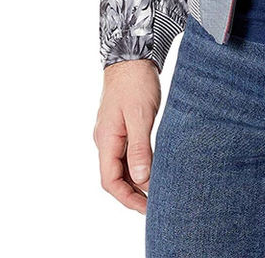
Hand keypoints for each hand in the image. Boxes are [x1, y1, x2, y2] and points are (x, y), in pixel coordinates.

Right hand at [94, 59, 160, 213]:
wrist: (131, 56)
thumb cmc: (135, 82)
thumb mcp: (140, 116)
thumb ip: (139, 148)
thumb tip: (141, 179)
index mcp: (106, 140)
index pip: (111, 181)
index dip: (127, 198)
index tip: (146, 208)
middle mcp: (106, 140)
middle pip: (115, 177)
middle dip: (133, 194)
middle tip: (155, 205)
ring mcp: (113, 133)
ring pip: (122, 165)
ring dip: (137, 180)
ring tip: (158, 190)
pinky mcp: (122, 125)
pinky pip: (127, 152)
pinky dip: (139, 164)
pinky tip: (153, 167)